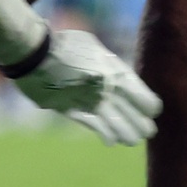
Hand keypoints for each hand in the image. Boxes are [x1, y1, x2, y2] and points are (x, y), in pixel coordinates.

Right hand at [13, 28, 161, 145]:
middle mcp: (108, 90)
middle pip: (135, 117)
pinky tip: (111, 142)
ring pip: (119, 128)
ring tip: (132, 140)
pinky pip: (96, 129)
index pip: (145, 98)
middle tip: (147, 131)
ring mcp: (91, 103)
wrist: (35, 54)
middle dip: (143, 126)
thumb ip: (110, 63)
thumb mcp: (95, 47)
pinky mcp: (73, 112)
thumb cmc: (64, 44)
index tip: (152, 111)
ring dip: (128, 135)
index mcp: (116, 71)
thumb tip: (119, 75)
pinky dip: (106, 136)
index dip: (150, 107)